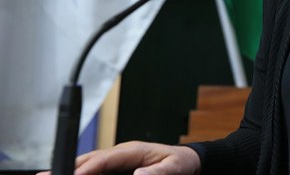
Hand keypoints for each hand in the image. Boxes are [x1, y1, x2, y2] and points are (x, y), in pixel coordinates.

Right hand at [36, 141, 200, 174]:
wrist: (187, 161)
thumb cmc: (181, 162)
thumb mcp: (175, 166)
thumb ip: (159, 171)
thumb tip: (140, 174)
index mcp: (134, 150)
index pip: (106, 158)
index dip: (89, 167)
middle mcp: (121, 154)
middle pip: (90, 160)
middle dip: (69, 167)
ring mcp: (117, 161)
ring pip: (89, 165)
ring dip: (71, 171)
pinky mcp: (116, 169)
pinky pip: (96, 171)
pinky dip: (82, 174)